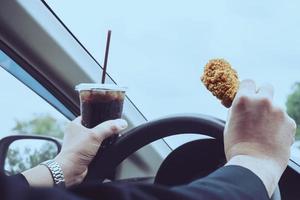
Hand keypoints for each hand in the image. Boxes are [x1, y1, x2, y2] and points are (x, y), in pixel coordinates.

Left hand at [54, 117, 127, 186]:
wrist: (71, 171)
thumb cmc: (75, 152)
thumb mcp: (95, 135)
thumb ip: (109, 128)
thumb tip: (121, 123)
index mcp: (75, 125)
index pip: (89, 115)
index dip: (99, 116)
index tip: (108, 118)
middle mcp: (76, 134)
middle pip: (95, 127)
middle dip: (103, 130)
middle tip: (109, 131)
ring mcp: (80, 144)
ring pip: (96, 139)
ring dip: (102, 141)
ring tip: (106, 142)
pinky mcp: (85, 153)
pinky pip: (96, 148)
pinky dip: (101, 149)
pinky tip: (104, 150)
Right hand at [224, 80, 295, 195]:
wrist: (254, 165)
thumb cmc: (237, 147)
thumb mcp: (230, 124)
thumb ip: (237, 110)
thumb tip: (241, 105)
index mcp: (244, 100)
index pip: (248, 81)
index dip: (247, 88)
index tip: (247, 94)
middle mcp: (263, 101)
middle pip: (267, 86)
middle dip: (262, 94)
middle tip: (258, 108)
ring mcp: (279, 111)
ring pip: (275, 106)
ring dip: (271, 113)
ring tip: (264, 131)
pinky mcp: (290, 123)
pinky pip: (284, 119)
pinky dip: (279, 125)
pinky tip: (272, 137)